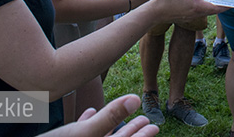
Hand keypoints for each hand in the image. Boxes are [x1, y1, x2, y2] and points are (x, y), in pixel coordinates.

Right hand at [37, 94, 158, 136]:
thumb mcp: (84, 132)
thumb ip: (109, 117)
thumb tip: (136, 99)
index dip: (140, 136)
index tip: (153, 126)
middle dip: (132, 132)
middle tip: (148, 122)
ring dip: (112, 127)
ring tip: (125, 117)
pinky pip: (79, 136)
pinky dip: (87, 125)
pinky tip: (89, 113)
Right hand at [149, 0, 225, 22]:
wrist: (153, 14)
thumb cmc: (164, 0)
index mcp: (198, 6)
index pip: (218, 7)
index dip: (228, 4)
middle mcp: (197, 13)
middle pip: (215, 10)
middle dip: (224, 4)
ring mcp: (193, 16)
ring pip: (209, 11)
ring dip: (216, 5)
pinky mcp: (188, 16)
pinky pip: (202, 11)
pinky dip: (208, 6)